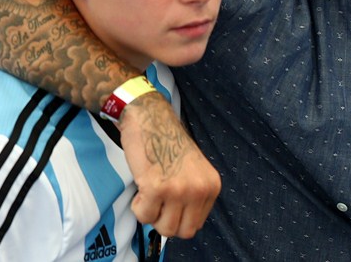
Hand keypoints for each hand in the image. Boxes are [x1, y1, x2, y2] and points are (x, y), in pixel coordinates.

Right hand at [119, 93, 220, 237]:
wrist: (151, 118)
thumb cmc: (167, 144)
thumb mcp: (194, 172)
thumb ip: (194, 197)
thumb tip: (182, 226)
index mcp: (212, 186)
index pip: (196, 224)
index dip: (178, 217)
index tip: (170, 200)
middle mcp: (200, 189)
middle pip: (183, 232)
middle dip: (165, 221)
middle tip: (158, 201)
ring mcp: (180, 190)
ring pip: (164, 229)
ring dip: (151, 214)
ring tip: (150, 191)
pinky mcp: (157, 188)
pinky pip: (144, 216)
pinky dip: (137, 206)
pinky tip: (142, 184)